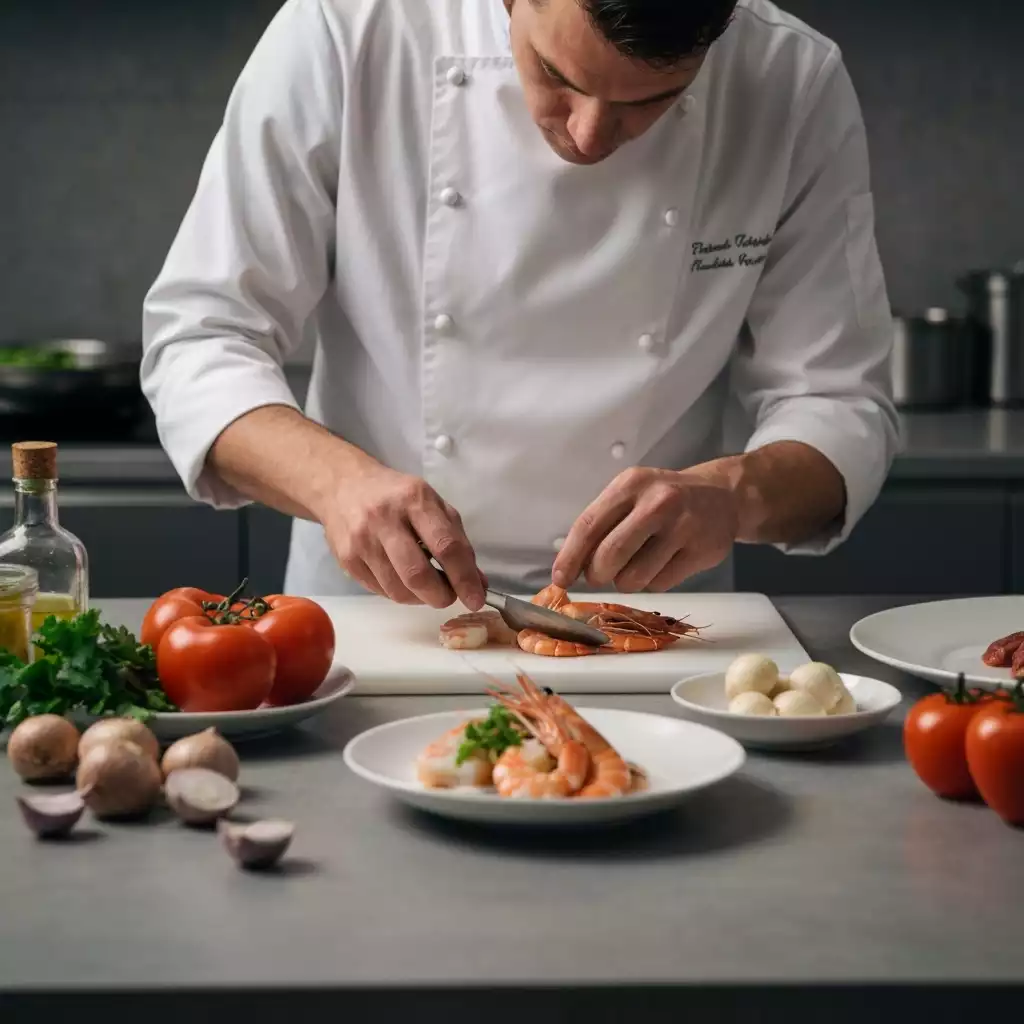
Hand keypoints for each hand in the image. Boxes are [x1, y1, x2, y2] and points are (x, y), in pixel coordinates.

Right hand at [320, 462, 484, 609]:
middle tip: (450, 596)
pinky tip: (405, 581)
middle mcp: (385, 520)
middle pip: (417, 575)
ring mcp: (362, 541)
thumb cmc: (396, 495)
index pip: (445, 546)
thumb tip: (477, 583)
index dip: (464, 578)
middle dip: (441, 596)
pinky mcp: (346, 560)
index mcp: (414, 500)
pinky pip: (380, 591)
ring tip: (428, 588)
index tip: (476, 599)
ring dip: (421, 598)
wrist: (342, 485)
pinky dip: (400, 594)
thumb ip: (457, 541)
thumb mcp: (432, 504)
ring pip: (398, 590)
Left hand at [551, 466, 739, 592]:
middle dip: (596, 575)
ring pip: (633, 578)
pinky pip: (660, 585)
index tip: (559, 578)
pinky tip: (662, 564)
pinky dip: (652, 582)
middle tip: (600, 575)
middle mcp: (657, 502)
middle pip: (609, 556)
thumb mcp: (630, 495)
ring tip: (637, 565)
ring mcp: (682, 527)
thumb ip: (601, 525)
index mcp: (630, 484)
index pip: (589, 525)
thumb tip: (570, 566)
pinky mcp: (701, 552)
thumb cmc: (664, 499)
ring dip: (626, 581)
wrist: (723, 496)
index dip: (570, 557)